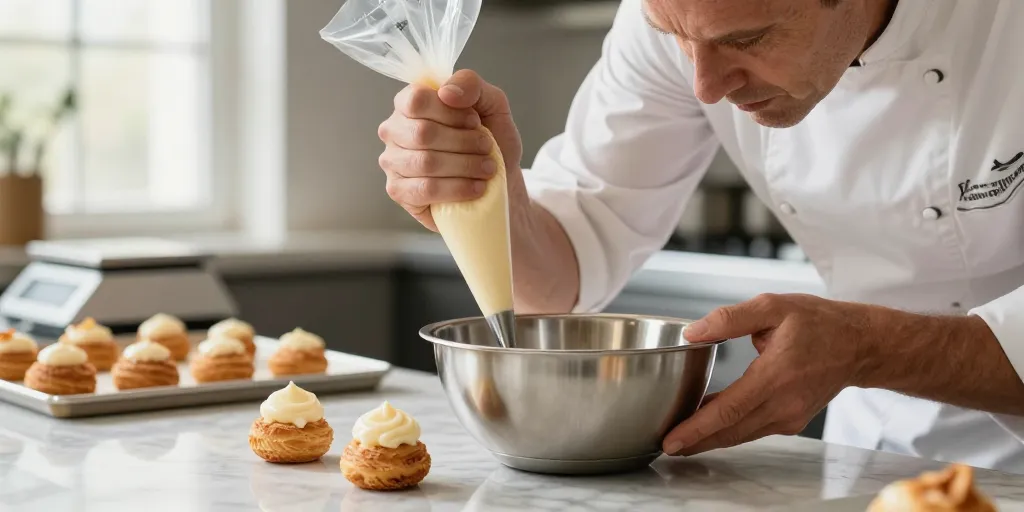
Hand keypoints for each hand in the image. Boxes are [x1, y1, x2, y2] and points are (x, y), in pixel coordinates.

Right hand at [377, 70, 524, 230]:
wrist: (499, 180)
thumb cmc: (491, 140)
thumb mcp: (491, 103)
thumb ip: (471, 84)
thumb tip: (446, 92)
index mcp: (410, 102)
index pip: (417, 100)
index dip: (451, 112)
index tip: (475, 122)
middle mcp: (394, 130)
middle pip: (422, 133)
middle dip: (464, 142)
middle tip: (487, 148)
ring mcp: (392, 161)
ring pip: (425, 163)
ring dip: (465, 166)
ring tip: (487, 168)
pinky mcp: (399, 191)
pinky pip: (425, 190)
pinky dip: (457, 189)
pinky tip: (476, 188)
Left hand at [661, 293, 884, 455]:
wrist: (860, 344)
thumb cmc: (819, 323)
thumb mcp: (773, 307)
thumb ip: (729, 319)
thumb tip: (693, 332)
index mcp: (776, 376)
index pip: (728, 410)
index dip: (697, 428)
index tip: (672, 439)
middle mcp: (784, 404)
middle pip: (731, 431)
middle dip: (696, 441)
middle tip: (666, 445)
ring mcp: (790, 417)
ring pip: (741, 434)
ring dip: (711, 438)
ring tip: (681, 438)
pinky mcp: (792, 421)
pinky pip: (754, 429)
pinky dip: (730, 430)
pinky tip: (710, 424)